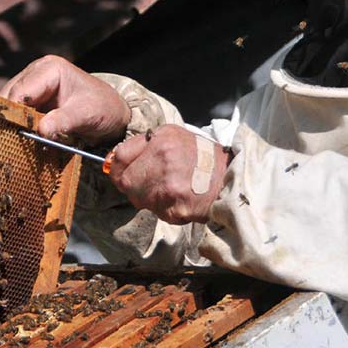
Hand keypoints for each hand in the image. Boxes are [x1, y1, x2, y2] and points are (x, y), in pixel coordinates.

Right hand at [0, 55, 130, 143]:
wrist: (113, 113)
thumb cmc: (103, 107)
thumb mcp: (87, 114)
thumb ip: (64, 121)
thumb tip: (42, 130)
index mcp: (49, 69)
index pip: (21, 90)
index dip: (13, 112)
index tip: (13, 134)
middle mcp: (36, 73)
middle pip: (9, 97)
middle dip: (9, 119)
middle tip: (9, 142)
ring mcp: (32, 87)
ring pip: (9, 106)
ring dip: (11, 124)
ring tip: (13, 143)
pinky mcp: (32, 101)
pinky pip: (17, 114)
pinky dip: (17, 127)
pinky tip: (20, 140)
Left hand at [107, 125, 229, 224]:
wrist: (231, 180)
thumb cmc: (202, 158)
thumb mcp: (175, 137)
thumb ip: (145, 145)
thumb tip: (116, 159)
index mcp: (161, 141)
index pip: (121, 157)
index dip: (117, 167)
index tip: (120, 171)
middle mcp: (163, 161)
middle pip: (125, 182)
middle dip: (132, 185)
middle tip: (149, 183)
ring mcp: (167, 187)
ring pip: (139, 199)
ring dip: (147, 198)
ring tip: (169, 189)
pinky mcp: (173, 209)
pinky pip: (155, 211)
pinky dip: (162, 208)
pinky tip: (178, 199)